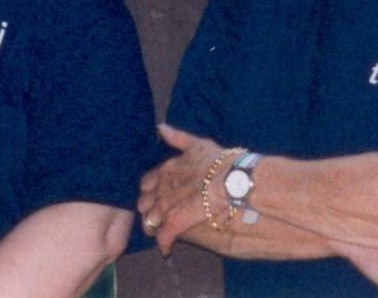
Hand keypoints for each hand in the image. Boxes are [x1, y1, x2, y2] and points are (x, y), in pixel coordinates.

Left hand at [136, 124, 228, 255]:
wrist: (233, 179)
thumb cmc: (218, 160)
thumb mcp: (196, 143)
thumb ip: (176, 137)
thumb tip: (159, 128)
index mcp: (166, 169)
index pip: (147, 183)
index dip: (150, 191)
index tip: (155, 196)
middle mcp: (162, 187)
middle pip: (144, 203)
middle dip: (148, 210)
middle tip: (156, 216)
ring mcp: (167, 205)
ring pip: (150, 220)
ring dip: (153, 227)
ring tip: (159, 233)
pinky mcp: (175, 221)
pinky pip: (163, 237)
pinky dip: (164, 244)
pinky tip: (166, 249)